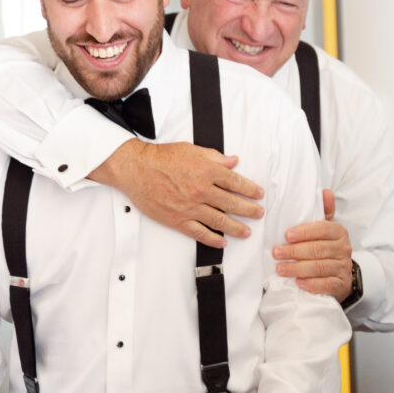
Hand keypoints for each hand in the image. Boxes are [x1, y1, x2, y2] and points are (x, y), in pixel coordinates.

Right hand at [91, 139, 264, 247]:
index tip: (258, 194)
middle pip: (232, 203)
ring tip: (246, 231)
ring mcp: (189, 207)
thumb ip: (214, 157)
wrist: (135, 169)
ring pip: (219, 220)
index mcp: (206, 171)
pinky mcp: (177, 219)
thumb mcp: (191, 150)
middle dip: (249, 210)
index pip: (236, 182)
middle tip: (258, 213)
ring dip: (236, 227)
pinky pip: (199, 232)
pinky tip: (222, 242)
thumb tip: (233, 161)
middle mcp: (201, 190)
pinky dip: (212, 239)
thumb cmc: (160, 158)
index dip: (250, 189)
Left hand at [273, 189, 353, 301]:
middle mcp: (344, 249)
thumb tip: (325, 191)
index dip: (304, 232)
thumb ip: (322, 212)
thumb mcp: (324, 229)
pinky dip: (312, 284)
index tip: (286, 235)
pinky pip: (327, 284)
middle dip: (294, 251)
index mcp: (338, 232)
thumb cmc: (325, 247)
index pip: (323, 229)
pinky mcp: (341, 284)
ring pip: (319, 267)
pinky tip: (299, 283)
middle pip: (318, 249)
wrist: (341, 274)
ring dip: (298, 268)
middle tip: (276, 253)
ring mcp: (343, 267)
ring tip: (280, 269)